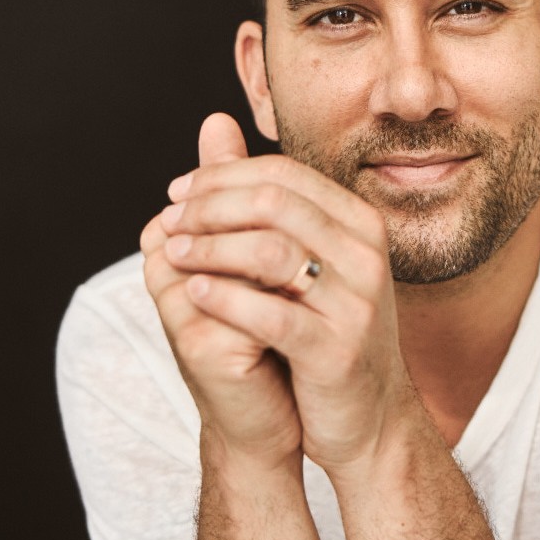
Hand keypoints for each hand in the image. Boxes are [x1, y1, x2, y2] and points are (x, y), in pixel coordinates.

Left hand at [155, 113, 416, 474]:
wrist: (369, 415)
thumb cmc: (328, 330)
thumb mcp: (307, 258)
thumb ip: (262, 196)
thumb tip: (213, 123)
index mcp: (360, 223)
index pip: (284, 175)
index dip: (222, 176)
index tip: (178, 192)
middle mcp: (366, 253)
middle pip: (274, 203)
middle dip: (209, 205)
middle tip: (169, 219)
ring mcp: (357, 301)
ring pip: (270, 251)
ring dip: (209, 248)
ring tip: (172, 253)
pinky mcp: (337, 350)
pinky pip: (271, 315)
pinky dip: (225, 298)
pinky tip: (194, 293)